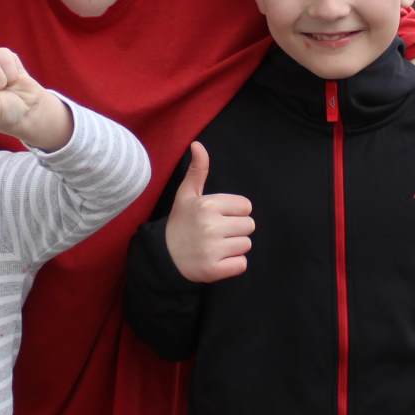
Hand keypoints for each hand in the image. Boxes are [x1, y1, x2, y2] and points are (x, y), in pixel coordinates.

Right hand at [165, 142, 255, 282]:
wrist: (165, 256)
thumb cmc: (181, 222)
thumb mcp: (187, 194)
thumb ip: (197, 170)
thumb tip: (198, 144)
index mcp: (207, 205)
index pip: (246, 207)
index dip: (234, 212)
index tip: (218, 217)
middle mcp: (211, 226)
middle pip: (249, 226)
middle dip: (236, 230)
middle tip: (217, 233)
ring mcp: (213, 249)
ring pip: (246, 245)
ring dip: (234, 248)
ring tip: (216, 246)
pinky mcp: (214, 270)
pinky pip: (242, 264)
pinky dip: (232, 265)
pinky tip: (217, 260)